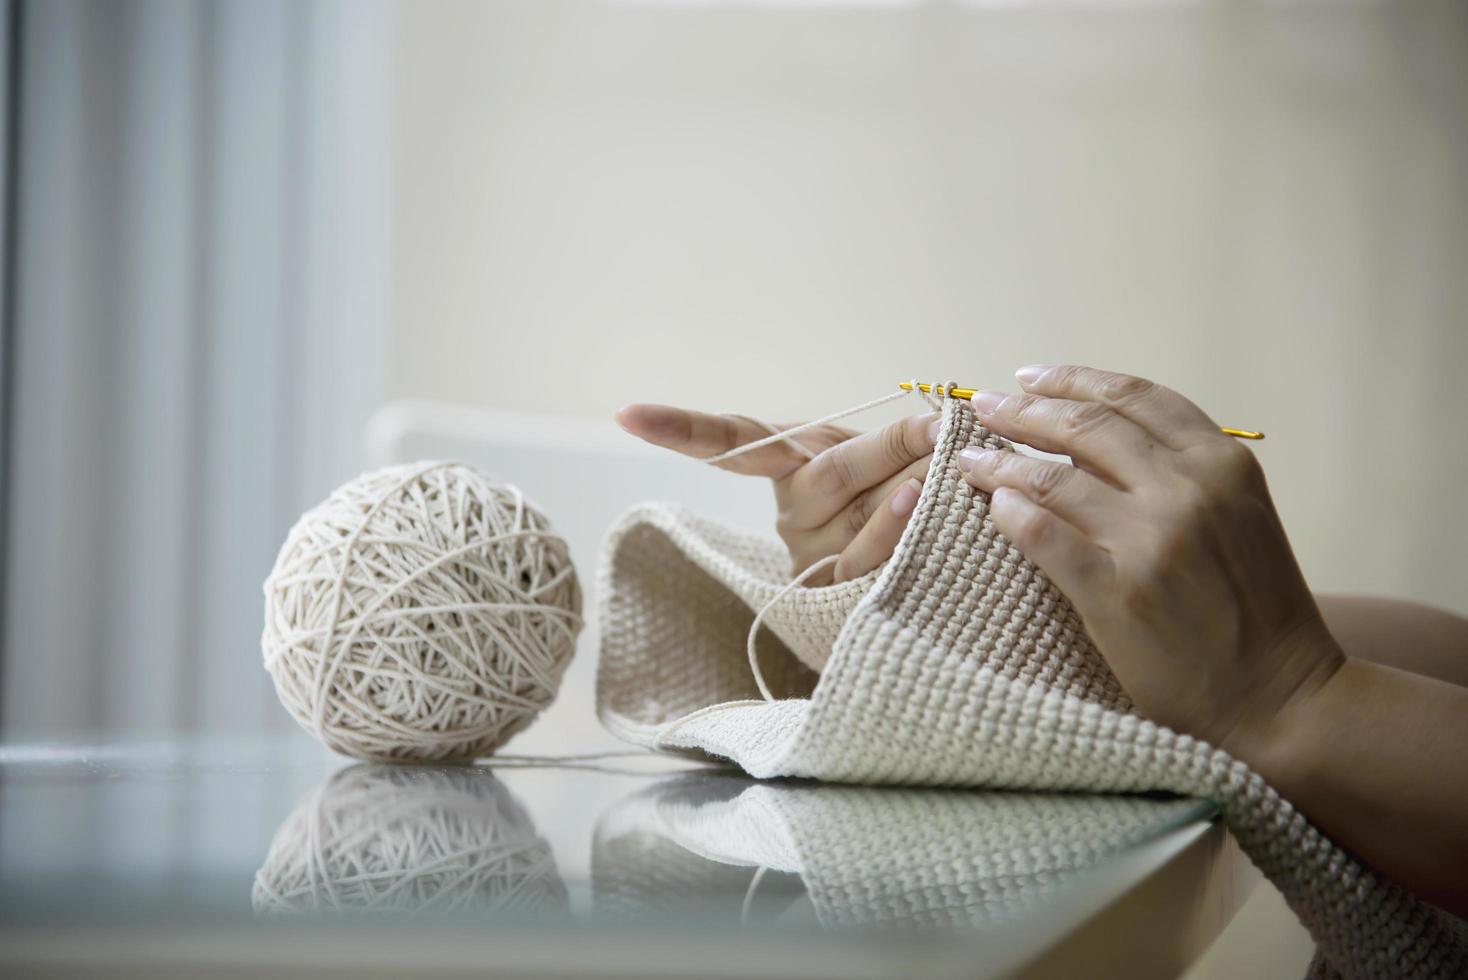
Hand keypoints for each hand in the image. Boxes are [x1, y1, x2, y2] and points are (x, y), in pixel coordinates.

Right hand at [615, 404, 936, 582]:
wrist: (925, 579)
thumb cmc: (904, 497)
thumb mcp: (895, 456)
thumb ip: (906, 440)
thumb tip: (941, 422)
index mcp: (790, 468)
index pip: (732, 443)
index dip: (680, 428)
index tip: (625, 414)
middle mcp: (791, 517)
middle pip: (827, 474)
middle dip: (888, 447)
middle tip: (939, 425)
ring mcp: (812, 563)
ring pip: (855, 519)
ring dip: (912, 486)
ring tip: (948, 463)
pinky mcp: (839, 604)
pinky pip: (869, 565)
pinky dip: (902, 530)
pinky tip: (923, 506)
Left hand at [957, 365, 1343, 753]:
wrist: (1280, 696)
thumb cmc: (1255, 609)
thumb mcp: (1233, 516)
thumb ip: (1174, 473)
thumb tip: (1082, 442)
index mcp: (1221, 462)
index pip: (1133, 398)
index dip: (1072, 380)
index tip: (1028, 377)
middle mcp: (1188, 488)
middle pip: (1085, 427)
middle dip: (1023, 410)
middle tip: (981, 407)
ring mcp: (1151, 538)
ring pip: (1053, 478)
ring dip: (1000, 462)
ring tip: (969, 459)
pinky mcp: (1119, 591)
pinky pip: (1044, 536)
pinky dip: (1010, 515)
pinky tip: (990, 508)